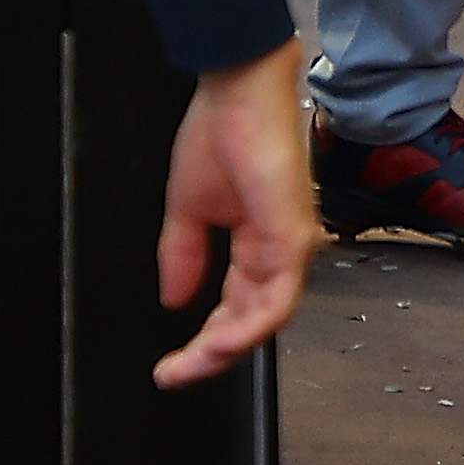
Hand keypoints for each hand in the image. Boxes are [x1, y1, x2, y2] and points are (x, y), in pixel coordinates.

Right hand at [153, 43, 314, 387]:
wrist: (236, 90)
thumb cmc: (222, 132)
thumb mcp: (189, 207)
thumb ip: (185, 256)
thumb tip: (175, 298)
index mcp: (255, 242)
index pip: (235, 306)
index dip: (204, 339)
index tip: (170, 364)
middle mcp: (278, 249)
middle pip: (251, 321)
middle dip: (211, 355)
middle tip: (176, 374)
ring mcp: (290, 245)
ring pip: (265, 319)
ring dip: (226, 349)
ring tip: (190, 366)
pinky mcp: (293, 237)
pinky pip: (276, 300)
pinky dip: (247, 328)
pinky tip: (217, 343)